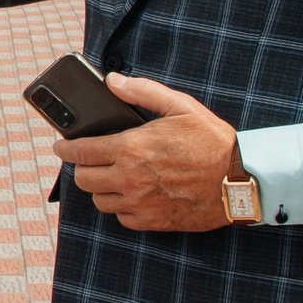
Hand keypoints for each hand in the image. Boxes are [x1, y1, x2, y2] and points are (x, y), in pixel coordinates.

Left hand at [51, 73, 239, 231]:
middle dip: (83, 168)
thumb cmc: (212, 140)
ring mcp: (140, 203)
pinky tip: (134, 195)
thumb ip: (142, 91)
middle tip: (92, 160)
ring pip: (100, 201)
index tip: (61, 146)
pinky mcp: (153, 221)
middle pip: (84, 180)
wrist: (241, 179)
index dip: (65, 149)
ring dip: (102, 188)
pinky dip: (123, 207)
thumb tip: (112, 81)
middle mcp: (129, 179)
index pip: (80, 152)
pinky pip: (122, 218)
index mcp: (131, 148)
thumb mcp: (180, 106)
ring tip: (114, 176)